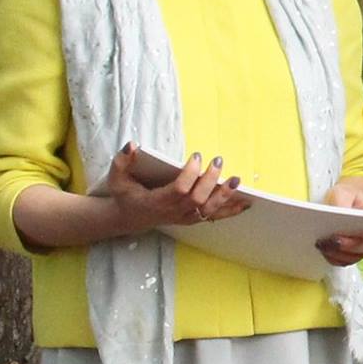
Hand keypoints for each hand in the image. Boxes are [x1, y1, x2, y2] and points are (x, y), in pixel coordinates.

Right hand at [104, 145, 251, 232]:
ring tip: (236, 180)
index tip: (197, 156)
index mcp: (156, 201)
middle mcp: (172, 211)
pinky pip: (213, 216)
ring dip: (224, 195)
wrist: (127, 218)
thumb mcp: (117, 178)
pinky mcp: (190, 218)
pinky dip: (230, 210)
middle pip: (197, 199)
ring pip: (208, 210)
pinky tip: (245, 202)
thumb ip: (121, 161)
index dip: (190, 175)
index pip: (179, 190)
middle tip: (218, 161)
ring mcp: (183, 217)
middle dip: (211, 180)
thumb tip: (132, 145)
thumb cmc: (125, 195)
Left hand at [315, 176, 362, 266]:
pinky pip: (342, 262)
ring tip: (323, 244)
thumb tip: (341, 212)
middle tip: (334, 239)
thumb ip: (343, 200)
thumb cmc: (345, 197)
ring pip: (354, 257)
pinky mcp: (348, 256)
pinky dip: (332, 258)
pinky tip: (323, 249)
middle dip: (350, 245)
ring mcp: (360, 249)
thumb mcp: (343, 192)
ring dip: (338, 253)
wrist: (337, 205)